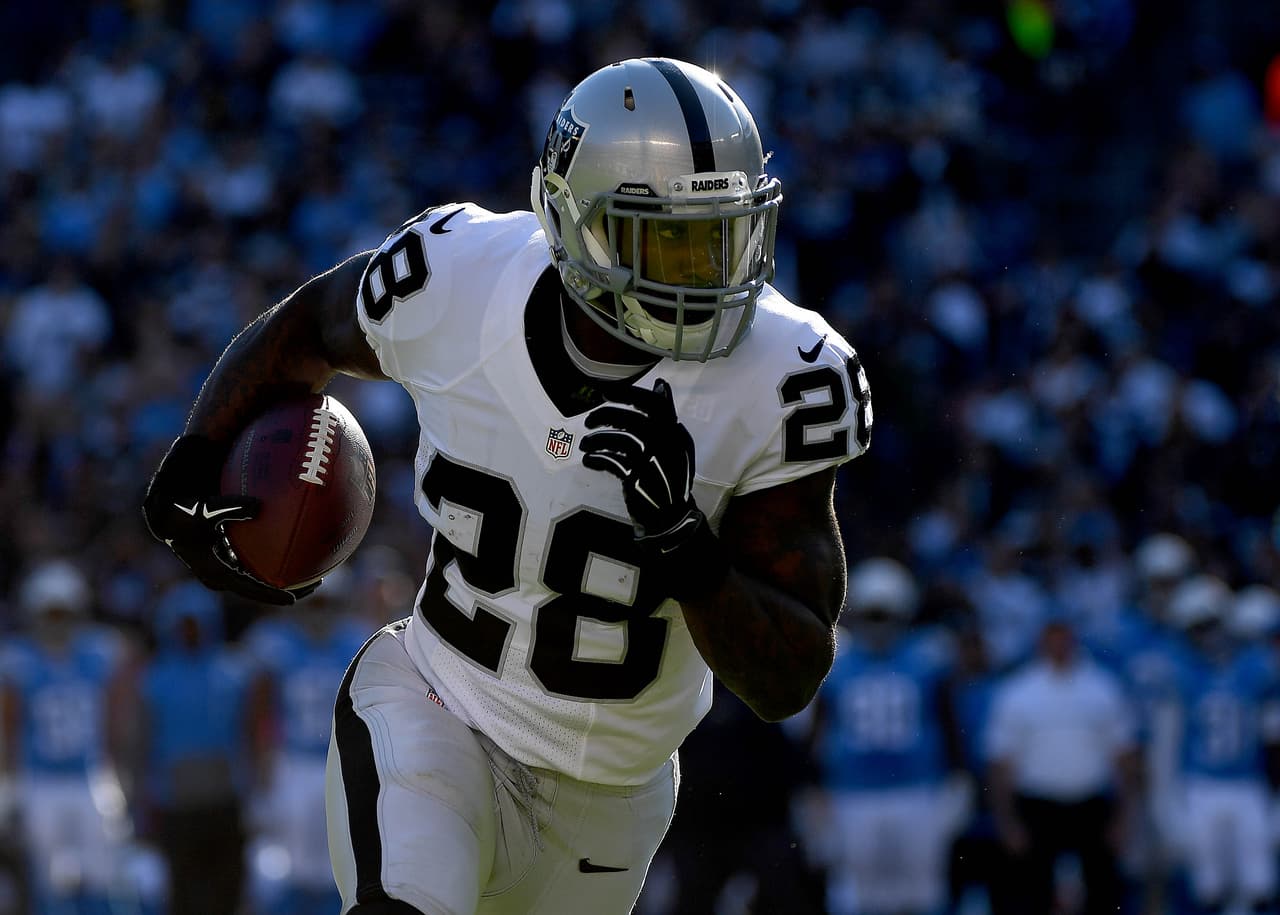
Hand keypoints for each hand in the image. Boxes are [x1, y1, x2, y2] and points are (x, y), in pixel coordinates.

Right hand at [143, 435, 314, 604]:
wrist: (165, 514)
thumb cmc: (184, 511)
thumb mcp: (207, 510)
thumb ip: (232, 508)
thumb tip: (259, 506)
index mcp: (216, 570)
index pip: (248, 588)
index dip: (271, 594)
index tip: (294, 599)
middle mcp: (220, 574)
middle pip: (257, 587)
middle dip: (283, 587)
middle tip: (313, 585)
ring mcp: (222, 566)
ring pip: (255, 576)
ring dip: (280, 575)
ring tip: (310, 570)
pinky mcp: (224, 556)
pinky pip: (252, 560)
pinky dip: (270, 556)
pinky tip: (293, 544)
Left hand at [581, 379, 728, 598]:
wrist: (671, 516)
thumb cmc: (668, 475)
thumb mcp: (674, 445)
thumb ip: (666, 418)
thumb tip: (659, 385)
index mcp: (676, 434)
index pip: (654, 405)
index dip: (628, 395)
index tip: (605, 391)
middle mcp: (667, 444)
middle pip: (633, 420)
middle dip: (606, 416)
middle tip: (589, 421)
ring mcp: (652, 462)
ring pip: (619, 440)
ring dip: (597, 440)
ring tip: (586, 445)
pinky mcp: (637, 478)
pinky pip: (612, 461)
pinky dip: (597, 459)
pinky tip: (589, 460)